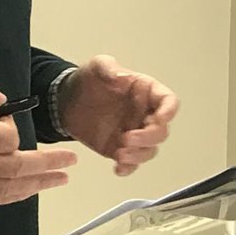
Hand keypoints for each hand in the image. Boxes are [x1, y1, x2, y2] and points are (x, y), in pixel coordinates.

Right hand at [0, 78, 76, 206]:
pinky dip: (14, 196)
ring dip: (38, 185)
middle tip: (71, 162)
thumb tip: (2, 100)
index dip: (12, 127)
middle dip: (47, 164)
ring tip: (60, 179)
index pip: (7, 138)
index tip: (2, 117)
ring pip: (9, 189)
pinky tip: (29, 191)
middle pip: (17, 168)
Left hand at [59, 55, 178, 176]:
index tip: (160, 118)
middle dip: (148, 137)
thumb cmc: (88, 80)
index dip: (169, 111)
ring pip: (149, 150)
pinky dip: (128, 168)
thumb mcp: (97, 66)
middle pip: (161, 131)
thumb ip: (108, 67)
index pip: (168, 101)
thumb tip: (120, 78)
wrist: (67, 101)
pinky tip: (118, 168)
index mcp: (146, 92)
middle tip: (126, 138)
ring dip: (138, 155)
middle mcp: (144, 115)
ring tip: (119, 154)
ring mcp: (134, 133)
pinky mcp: (120, 149)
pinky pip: (131, 163)